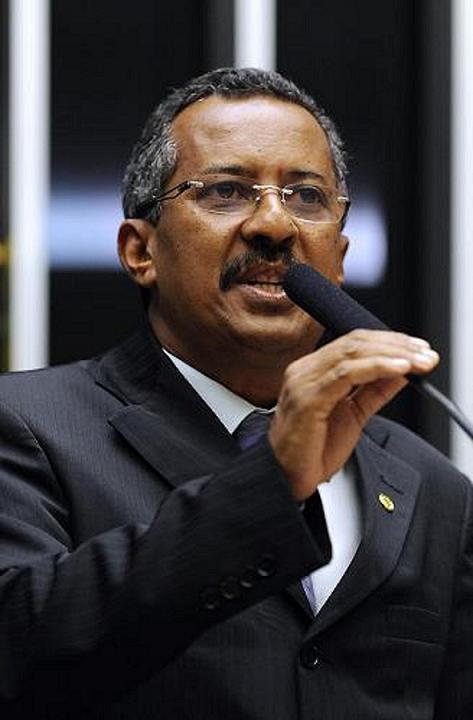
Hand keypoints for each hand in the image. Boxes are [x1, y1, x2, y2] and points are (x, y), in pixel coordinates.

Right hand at [269, 330, 438, 500]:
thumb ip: (374, 391)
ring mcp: (303, 382)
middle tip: (426, 354)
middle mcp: (305, 371)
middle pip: (356, 342)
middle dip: (397, 345)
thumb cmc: (311, 452)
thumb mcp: (353, 415)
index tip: (418, 349)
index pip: (354, 343)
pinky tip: (399, 369)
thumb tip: (402, 371)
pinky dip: (377, 368)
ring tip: (418, 361)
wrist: (287, 480)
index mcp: (313, 371)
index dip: (389, 341)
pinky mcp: (307, 398)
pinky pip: (346, 374)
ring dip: (393, 354)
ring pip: (352, 353)